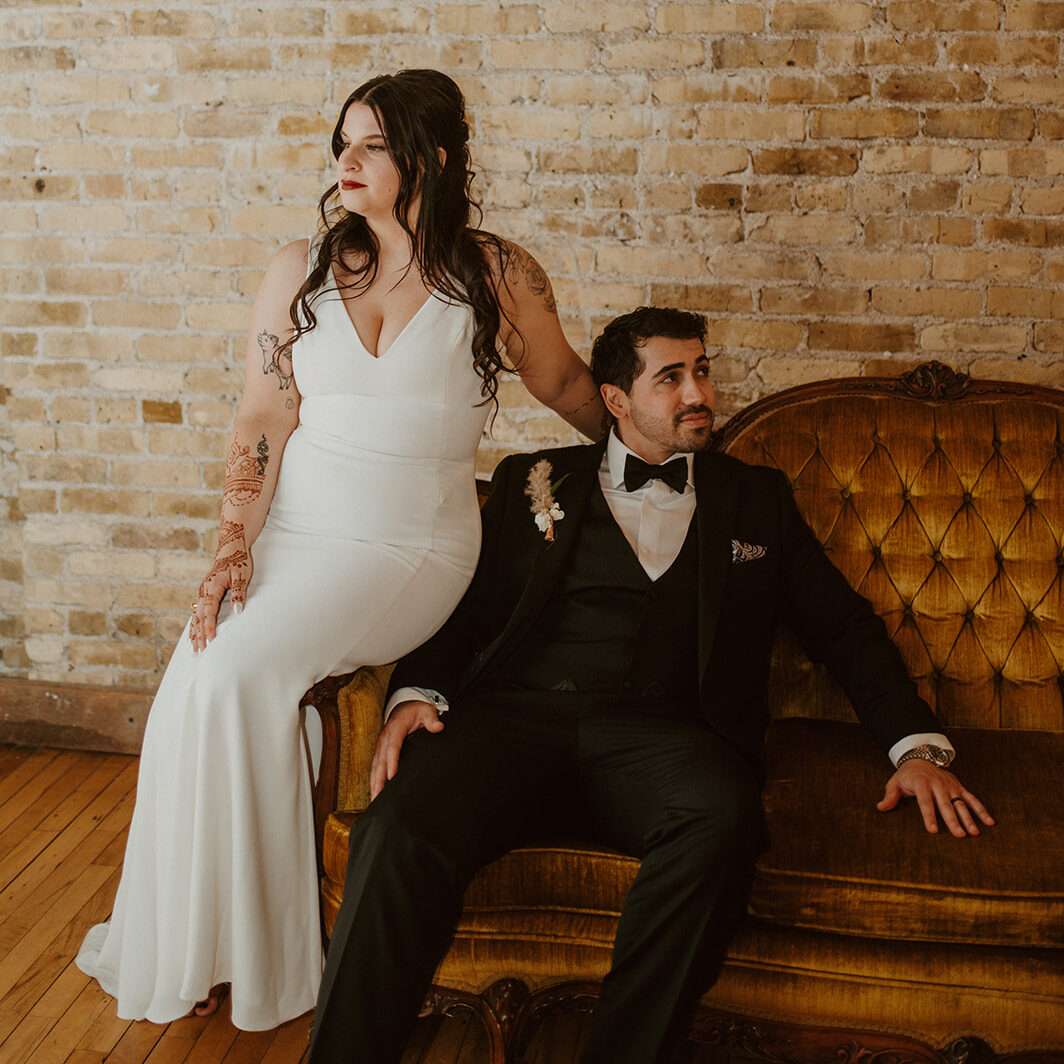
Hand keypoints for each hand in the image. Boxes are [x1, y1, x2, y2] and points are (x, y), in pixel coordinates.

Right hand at [190, 520, 252, 652]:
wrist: (231, 546)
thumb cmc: (239, 561)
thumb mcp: (242, 575)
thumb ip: (238, 592)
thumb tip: (238, 610)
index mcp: (212, 587)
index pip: (210, 611)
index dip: (210, 626)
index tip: (211, 640)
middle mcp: (203, 591)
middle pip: (199, 617)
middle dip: (199, 634)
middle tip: (200, 651)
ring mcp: (202, 592)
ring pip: (196, 616)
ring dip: (195, 632)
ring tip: (194, 648)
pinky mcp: (204, 593)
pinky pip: (196, 612)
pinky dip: (194, 624)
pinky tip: (194, 635)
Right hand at [370, 700, 443, 800]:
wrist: (406, 704)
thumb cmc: (417, 710)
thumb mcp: (426, 711)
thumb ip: (431, 719)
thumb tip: (438, 727)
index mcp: (395, 730)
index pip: (393, 748)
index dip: (392, 763)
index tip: (392, 777)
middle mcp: (385, 738)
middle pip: (380, 761)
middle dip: (378, 779)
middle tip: (378, 797)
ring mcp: (381, 744)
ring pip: (375, 766)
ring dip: (374, 782)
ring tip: (374, 800)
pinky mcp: (381, 749)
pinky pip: (376, 765)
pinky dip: (374, 778)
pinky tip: (375, 791)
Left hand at [877, 761, 994, 837]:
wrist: (921, 758)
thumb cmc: (907, 775)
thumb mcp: (895, 782)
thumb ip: (890, 795)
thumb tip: (881, 808)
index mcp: (921, 784)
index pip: (925, 802)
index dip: (928, 816)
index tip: (932, 830)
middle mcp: (938, 785)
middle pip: (946, 805)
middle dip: (952, 820)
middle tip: (959, 835)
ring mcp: (950, 786)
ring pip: (961, 803)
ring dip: (968, 818)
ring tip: (974, 833)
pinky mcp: (959, 787)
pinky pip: (972, 799)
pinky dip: (981, 810)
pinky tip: (989, 822)